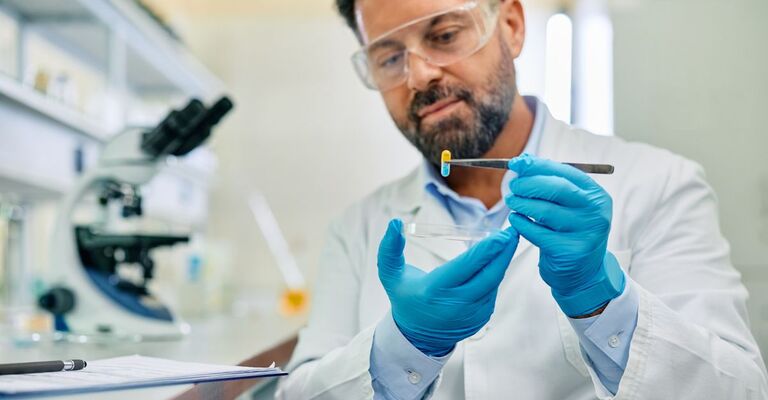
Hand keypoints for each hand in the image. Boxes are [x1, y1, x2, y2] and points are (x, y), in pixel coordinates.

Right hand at [377, 219, 518, 355]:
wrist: (418, 336)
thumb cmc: (406, 297)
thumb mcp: (391, 275)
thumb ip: (390, 248)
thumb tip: (395, 223)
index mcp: (434, 290)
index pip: (466, 267)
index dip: (486, 250)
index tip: (501, 234)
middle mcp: (456, 304)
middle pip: (489, 274)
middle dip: (504, 252)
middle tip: (512, 232)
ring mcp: (472, 313)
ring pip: (493, 282)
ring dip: (503, 261)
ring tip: (507, 241)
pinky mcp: (482, 317)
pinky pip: (492, 291)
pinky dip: (496, 274)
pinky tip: (497, 260)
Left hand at [505, 154, 624, 317]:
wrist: (583, 273)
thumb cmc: (570, 232)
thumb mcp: (568, 206)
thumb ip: (550, 183)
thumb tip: (525, 160)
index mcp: (596, 195)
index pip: (566, 172)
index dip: (538, 166)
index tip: (517, 163)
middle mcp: (595, 212)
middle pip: (557, 189)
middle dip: (529, 184)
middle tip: (513, 186)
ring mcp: (584, 232)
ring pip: (545, 211)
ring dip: (522, 204)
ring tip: (512, 201)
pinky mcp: (569, 251)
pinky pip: (537, 233)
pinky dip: (521, 224)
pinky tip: (515, 220)